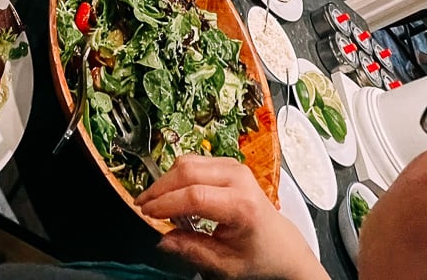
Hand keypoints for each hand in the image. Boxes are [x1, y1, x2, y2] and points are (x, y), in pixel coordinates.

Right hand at [137, 155, 327, 279]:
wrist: (282, 245)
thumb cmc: (258, 256)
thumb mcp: (226, 265)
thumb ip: (193, 251)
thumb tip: (163, 239)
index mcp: (242, 205)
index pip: (195, 196)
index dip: (166, 203)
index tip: (147, 213)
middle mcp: (240, 179)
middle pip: (188, 171)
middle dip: (160, 188)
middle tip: (143, 205)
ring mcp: (235, 167)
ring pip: (189, 161)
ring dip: (166, 179)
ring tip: (154, 201)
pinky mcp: (229, 164)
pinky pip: (196, 161)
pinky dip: (177, 175)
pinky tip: (170, 193)